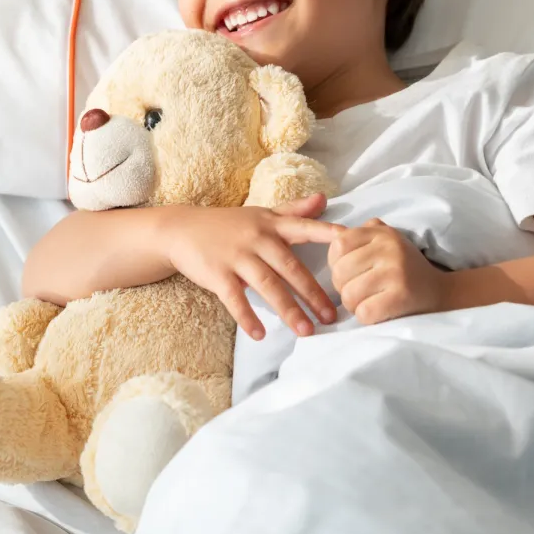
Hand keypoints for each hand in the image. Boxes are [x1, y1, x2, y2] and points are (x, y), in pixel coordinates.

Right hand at [163, 193, 341, 340]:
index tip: (351, 246)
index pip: (305, 228)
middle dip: (313, 293)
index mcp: (272, 225)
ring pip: (267, 285)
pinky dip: (247, 317)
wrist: (182, 229)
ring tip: (306, 332)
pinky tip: (260, 334)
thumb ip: (294, 210)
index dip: (328, 235)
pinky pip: (235, 299)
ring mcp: (236, 257)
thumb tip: (324, 199)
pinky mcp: (217, 274)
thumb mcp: (262, 213)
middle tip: (332, 317)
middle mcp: (257, 239)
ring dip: (288, 310)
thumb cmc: (228, 224)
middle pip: (290, 267)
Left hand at [328, 218, 448, 323]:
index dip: (336, 263)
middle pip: (339, 272)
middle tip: (359, 292)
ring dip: (354, 305)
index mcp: (382, 233)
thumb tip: (330, 233)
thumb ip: (362, 234)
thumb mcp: (386, 241)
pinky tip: (378, 312)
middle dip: (343, 288)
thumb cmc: (404, 268)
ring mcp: (396, 271)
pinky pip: (364, 312)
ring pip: (349, 295)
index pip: (338, 244)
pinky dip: (366, 317)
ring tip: (368, 301)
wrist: (441, 292)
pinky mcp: (402, 296)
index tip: (350, 272)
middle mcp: (389, 248)